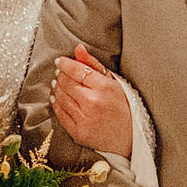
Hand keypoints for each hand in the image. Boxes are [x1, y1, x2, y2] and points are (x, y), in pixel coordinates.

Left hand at [51, 42, 132, 156]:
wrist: (129, 138)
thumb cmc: (124, 108)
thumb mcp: (114, 83)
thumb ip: (94, 65)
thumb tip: (78, 48)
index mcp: (104, 88)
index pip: (77, 70)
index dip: (65, 64)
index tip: (60, 61)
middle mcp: (92, 103)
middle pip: (66, 83)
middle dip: (60, 75)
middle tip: (60, 73)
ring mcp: (84, 118)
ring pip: (61, 97)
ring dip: (56, 88)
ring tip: (58, 83)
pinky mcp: (77, 132)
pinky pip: (60, 113)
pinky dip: (56, 103)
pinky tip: (57, 98)